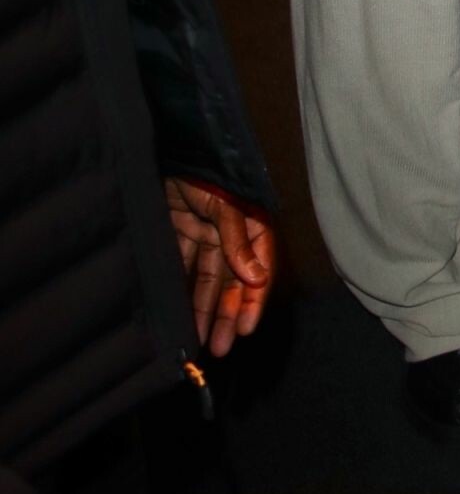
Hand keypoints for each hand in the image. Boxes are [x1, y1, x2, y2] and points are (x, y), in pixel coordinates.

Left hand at [164, 178, 275, 358]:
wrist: (167, 146)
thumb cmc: (205, 170)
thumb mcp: (225, 203)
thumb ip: (238, 240)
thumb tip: (255, 279)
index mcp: (250, 224)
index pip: (257, 270)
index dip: (252, 301)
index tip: (244, 330)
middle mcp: (230, 233)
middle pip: (232, 280)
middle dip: (226, 314)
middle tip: (221, 347)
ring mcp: (205, 232)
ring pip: (206, 278)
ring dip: (203, 308)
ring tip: (199, 340)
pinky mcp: (180, 230)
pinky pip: (183, 266)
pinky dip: (181, 289)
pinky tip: (177, 313)